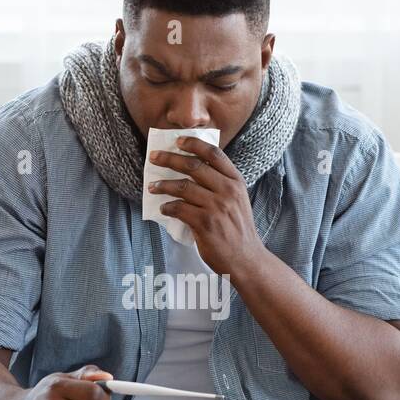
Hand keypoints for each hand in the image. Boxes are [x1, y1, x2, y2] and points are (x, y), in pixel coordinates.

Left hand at [148, 136, 266, 275]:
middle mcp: (228, 191)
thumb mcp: (238, 200)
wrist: (246, 259)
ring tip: (152, 186)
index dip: (194, 144)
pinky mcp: (205, 224)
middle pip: (194, 166)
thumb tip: (192, 171)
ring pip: (183, 187)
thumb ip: (221, 185)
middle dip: (170, 158)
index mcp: (236, 182)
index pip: (214, 154)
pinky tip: (163, 208)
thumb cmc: (238, 230)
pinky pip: (179, 209)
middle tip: (154, 157)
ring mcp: (217, 207)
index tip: (178, 140)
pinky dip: (168, 207)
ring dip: (163, 185)